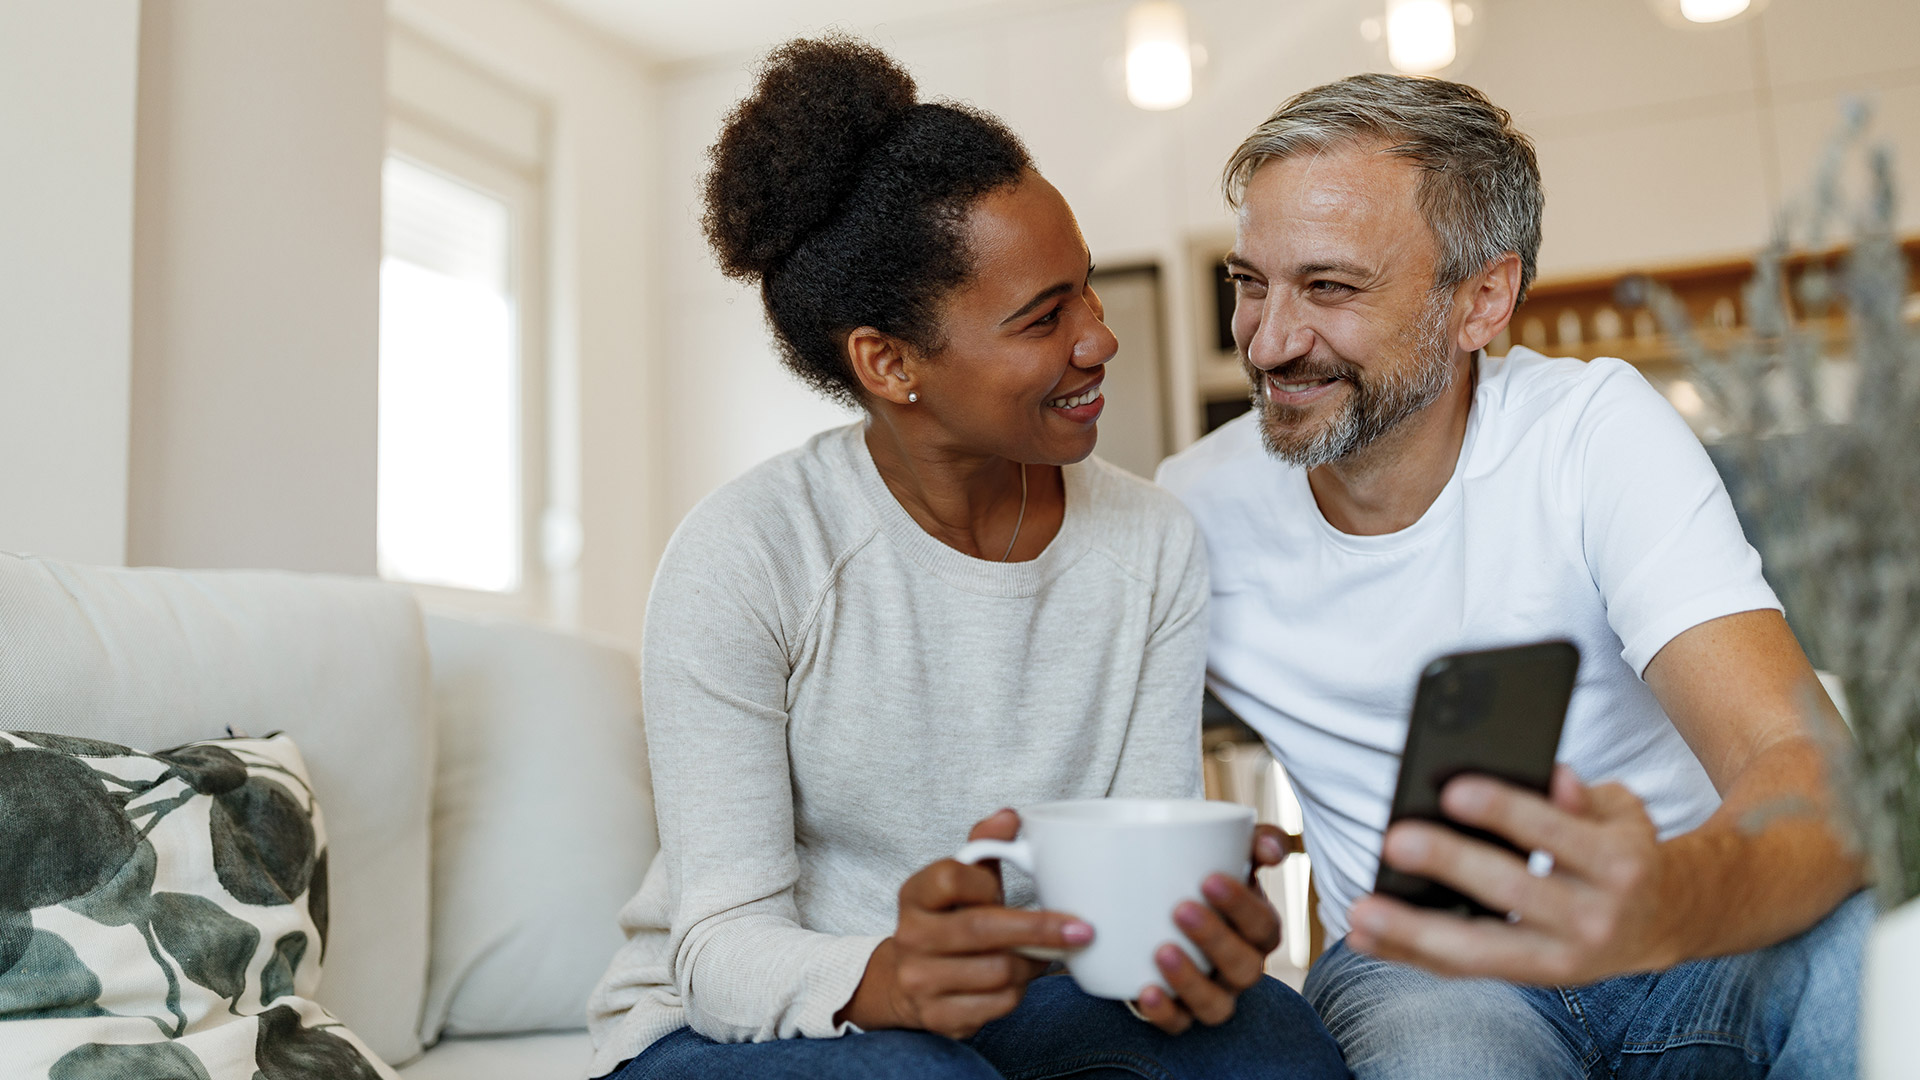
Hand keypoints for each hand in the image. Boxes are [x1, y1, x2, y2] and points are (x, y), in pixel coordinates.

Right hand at [836, 809, 1094, 1037]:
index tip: (1014, 889)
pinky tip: (1021, 980)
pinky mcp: (938, 1016)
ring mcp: (920, 980)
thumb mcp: (961, 880)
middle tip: (1082, 929)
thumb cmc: (950, 919)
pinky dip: (1019, 993)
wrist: (908, 980)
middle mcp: (910, 936)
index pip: (952, 878)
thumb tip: (1010, 817)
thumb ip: (984, 845)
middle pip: (980, 930)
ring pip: (998, 971)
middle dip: (1039, 929)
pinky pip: (997, 1005)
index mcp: (915, 894)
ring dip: (1032, 964)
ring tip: (1042, 955)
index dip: (989, 883)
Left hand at [1132, 824, 1286, 1032]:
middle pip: (1244, 968)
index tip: (1208, 880)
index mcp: (1257, 929)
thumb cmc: (1201, 875)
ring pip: (1216, 1005)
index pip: (1263, 925)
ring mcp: (1213, 993)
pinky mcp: (1179, 1012)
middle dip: (1215, 940)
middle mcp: (1241, 967)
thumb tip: (1271, 848)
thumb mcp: (1226, 852)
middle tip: (1181, 909)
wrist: (1153, 900)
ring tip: (1161, 951)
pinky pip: (1179, 1024)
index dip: (1242, 907)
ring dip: (1191, 981)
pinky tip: (1145, 991)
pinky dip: (1164, 1013)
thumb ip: (1254, 840)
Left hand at [1346, 765, 1681, 984]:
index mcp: (1617, 865)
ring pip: (1479, 951)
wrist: (1660, 922)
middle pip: (1511, 893)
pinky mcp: (1530, 979)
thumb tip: (1551, 775)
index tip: (1452, 790)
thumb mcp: (1622, 813)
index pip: (1554, 832)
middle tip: (1395, 841)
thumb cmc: (1621, 851)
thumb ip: (1583, 795)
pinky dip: (1409, 955)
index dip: (1505, 811)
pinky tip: (1364, 936)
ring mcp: (1560, 958)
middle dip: (1450, 865)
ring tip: (1360, 911)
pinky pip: (1463, 971)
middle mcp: (1592, 918)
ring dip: (1412, 933)